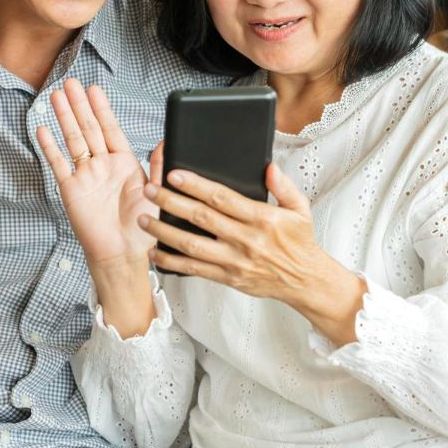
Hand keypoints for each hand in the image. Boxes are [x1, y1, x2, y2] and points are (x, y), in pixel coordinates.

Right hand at [37, 79, 155, 269]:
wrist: (122, 254)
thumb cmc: (142, 228)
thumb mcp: (156, 193)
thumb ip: (160, 166)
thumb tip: (165, 140)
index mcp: (124, 163)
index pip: (110, 129)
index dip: (102, 109)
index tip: (94, 89)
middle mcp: (103, 166)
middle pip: (89, 128)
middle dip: (79, 105)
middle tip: (70, 83)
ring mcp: (85, 176)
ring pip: (73, 140)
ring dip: (64, 118)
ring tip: (56, 96)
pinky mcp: (71, 190)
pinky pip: (58, 164)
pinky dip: (50, 147)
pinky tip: (43, 129)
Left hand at [141, 164, 364, 343]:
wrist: (304, 280)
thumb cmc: (300, 242)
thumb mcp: (300, 209)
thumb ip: (283, 186)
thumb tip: (269, 167)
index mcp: (262, 219)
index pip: (222, 198)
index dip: (195, 185)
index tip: (174, 174)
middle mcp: (245, 240)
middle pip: (201, 218)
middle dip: (171, 202)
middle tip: (149, 189)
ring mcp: (235, 261)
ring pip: (191, 245)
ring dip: (164, 231)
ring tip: (143, 219)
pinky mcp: (228, 278)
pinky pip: (194, 269)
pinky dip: (171, 262)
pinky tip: (155, 252)